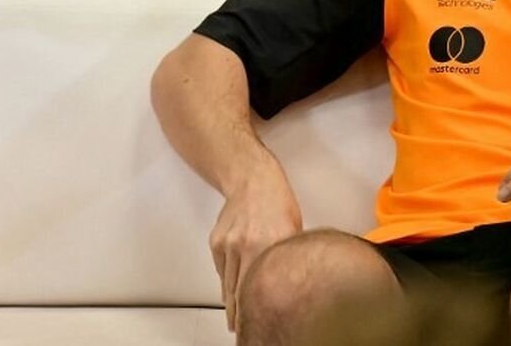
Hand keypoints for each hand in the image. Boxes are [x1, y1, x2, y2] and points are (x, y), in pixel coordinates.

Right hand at [210, 164, 302, 331]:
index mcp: (269, 245)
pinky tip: (233, 290)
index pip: (258, 290)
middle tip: (243, 331)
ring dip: (232, 302)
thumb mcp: (294, 232)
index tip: (254, 329)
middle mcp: (245, 246)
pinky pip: (222, 270)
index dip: (255, 313)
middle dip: (241, 315)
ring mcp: (227, 245)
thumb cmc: (278, 204)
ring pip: (228, 284)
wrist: (251, 179)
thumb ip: (287, 259)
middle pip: (239, 293)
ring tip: (237, 319)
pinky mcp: (216, 243)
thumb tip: (292, 286)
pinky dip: (227, 281)